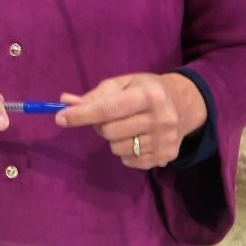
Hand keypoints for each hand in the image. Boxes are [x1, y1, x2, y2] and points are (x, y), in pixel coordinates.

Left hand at [54, 73, 205, 169]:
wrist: (185, 104)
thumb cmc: (146, 90)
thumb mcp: (123, 84)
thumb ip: (95, 95)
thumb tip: (65, 103)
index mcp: (148, 95)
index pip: (108, 108)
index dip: (81, 115)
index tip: (60, 118)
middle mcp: (160, 118)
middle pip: (109, 131)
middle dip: (100, 125)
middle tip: (110, 117)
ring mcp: (165, 140)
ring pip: (117, 148)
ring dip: (114, 139)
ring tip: (127, 126)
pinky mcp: (166, 156)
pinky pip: (129, 161)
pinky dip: (126, 152)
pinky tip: (137, 138)